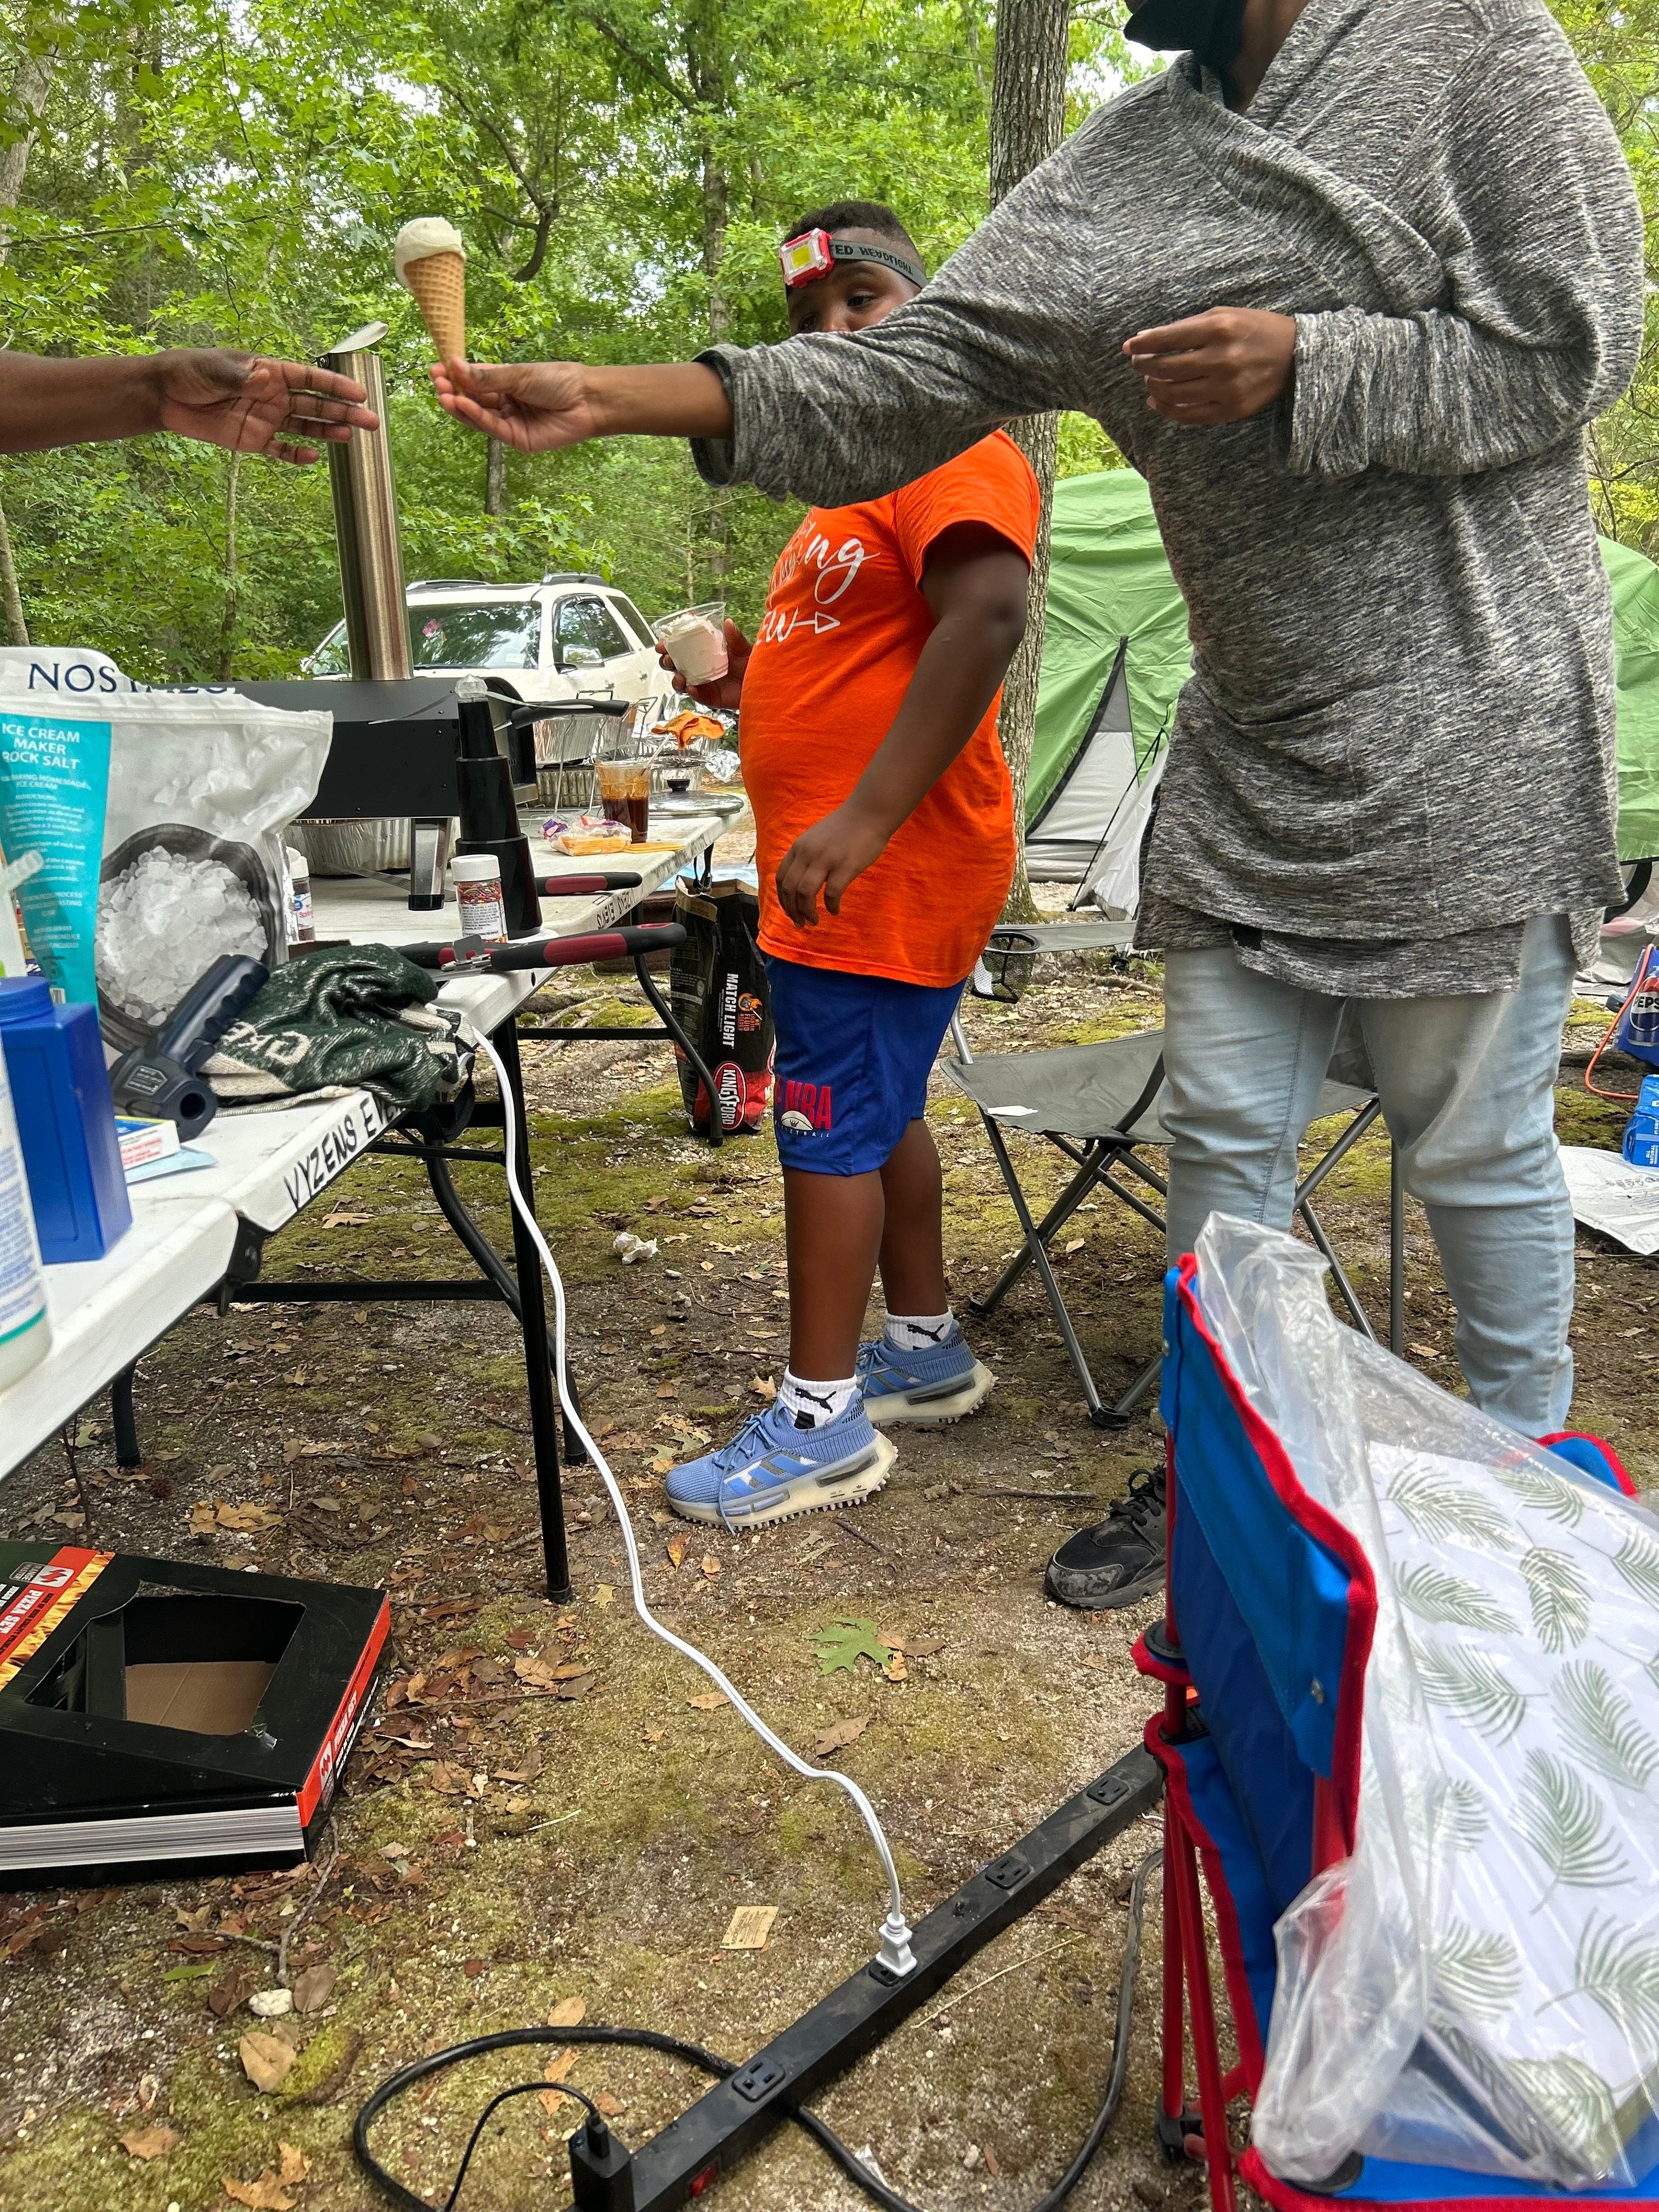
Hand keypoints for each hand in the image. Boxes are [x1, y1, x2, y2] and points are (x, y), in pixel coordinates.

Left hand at [156, 351, 375, 463]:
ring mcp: (267, 418)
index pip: (310, 379)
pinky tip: (314, 458)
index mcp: (269, 372)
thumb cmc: (191, 372)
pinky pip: (281, 450)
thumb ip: (242, 376)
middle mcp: (274, 396)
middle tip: (370, 422)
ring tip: (350, 437)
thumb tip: (267, 379)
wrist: (166, 396)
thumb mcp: (214, 370)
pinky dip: (296, 455)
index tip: (359, 394)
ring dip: (328, 431)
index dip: (335, 386)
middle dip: (344, 412)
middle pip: (316, 405)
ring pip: (305, 427)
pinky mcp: (254, 439)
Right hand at [431, 358, 597, 451]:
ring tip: (443, 395)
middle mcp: (504, 404)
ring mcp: (509, 422)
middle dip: (452, 392)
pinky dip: (475, 417)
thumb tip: (455, 366)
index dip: (454, 376)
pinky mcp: (516, 439)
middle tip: (436, 382)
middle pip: (472, 400)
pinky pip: (491, 428)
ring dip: (459, 406)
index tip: (436, 368)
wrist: (586, 400)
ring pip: (477, 417)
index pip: (473, 381)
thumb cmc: (557, 380)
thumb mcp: (518, 374)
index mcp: (504, 384)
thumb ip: (487, 377)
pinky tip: (461, 405)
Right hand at [656, 618, 750, 710]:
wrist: (761, 685)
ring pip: (680, 682)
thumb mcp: (742, 648)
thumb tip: (727, 622)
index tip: (664, 640)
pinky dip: (692, 692)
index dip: (670, 643)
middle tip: (668, 658)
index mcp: (702, 652)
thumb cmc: (750, 664)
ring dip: (675, 679)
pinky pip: (696, 696)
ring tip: (679, 677)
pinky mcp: (708, 697)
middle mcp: (698, 667)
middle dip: (667, 661)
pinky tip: (692, 688)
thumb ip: (735, 637)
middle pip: (675, 664)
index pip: (681, 646)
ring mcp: (702, 683)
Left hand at [775, 804, 890, 928]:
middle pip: (790, 888)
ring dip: (807, 912)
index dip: (783, 899)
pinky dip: (831, 906)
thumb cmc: (845, 828)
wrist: (869, 813)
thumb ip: (806, 856)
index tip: (790, 912)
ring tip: (813, 921)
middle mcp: (808, 853)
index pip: (781, 878)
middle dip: (792, 911)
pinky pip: (832, 894)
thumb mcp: (816, 838)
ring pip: (805, 893)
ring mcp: (826, 859)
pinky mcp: (845, 866)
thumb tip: (800, 881)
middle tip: (800, 923)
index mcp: (799, 847)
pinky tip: (835, 910)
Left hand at [1123, 308, 1295, 425]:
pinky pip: (1189, 416)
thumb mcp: (1223, 316)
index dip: (1142, 345)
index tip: (1129, 347)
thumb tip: (1143, 340)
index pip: (1166, 339)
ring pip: (1173, 395)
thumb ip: (1185, 327)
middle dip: (1145, 366)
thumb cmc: (1254, 330)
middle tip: (1139, 364)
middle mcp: (1222, 359)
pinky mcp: (1231, 411)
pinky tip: (1158, 401)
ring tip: (1150, 380)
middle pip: (1166, 369)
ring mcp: (1227, 388)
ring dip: (1154, 388)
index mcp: (1219, 329)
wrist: (1295, 355)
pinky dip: (1167, 410)